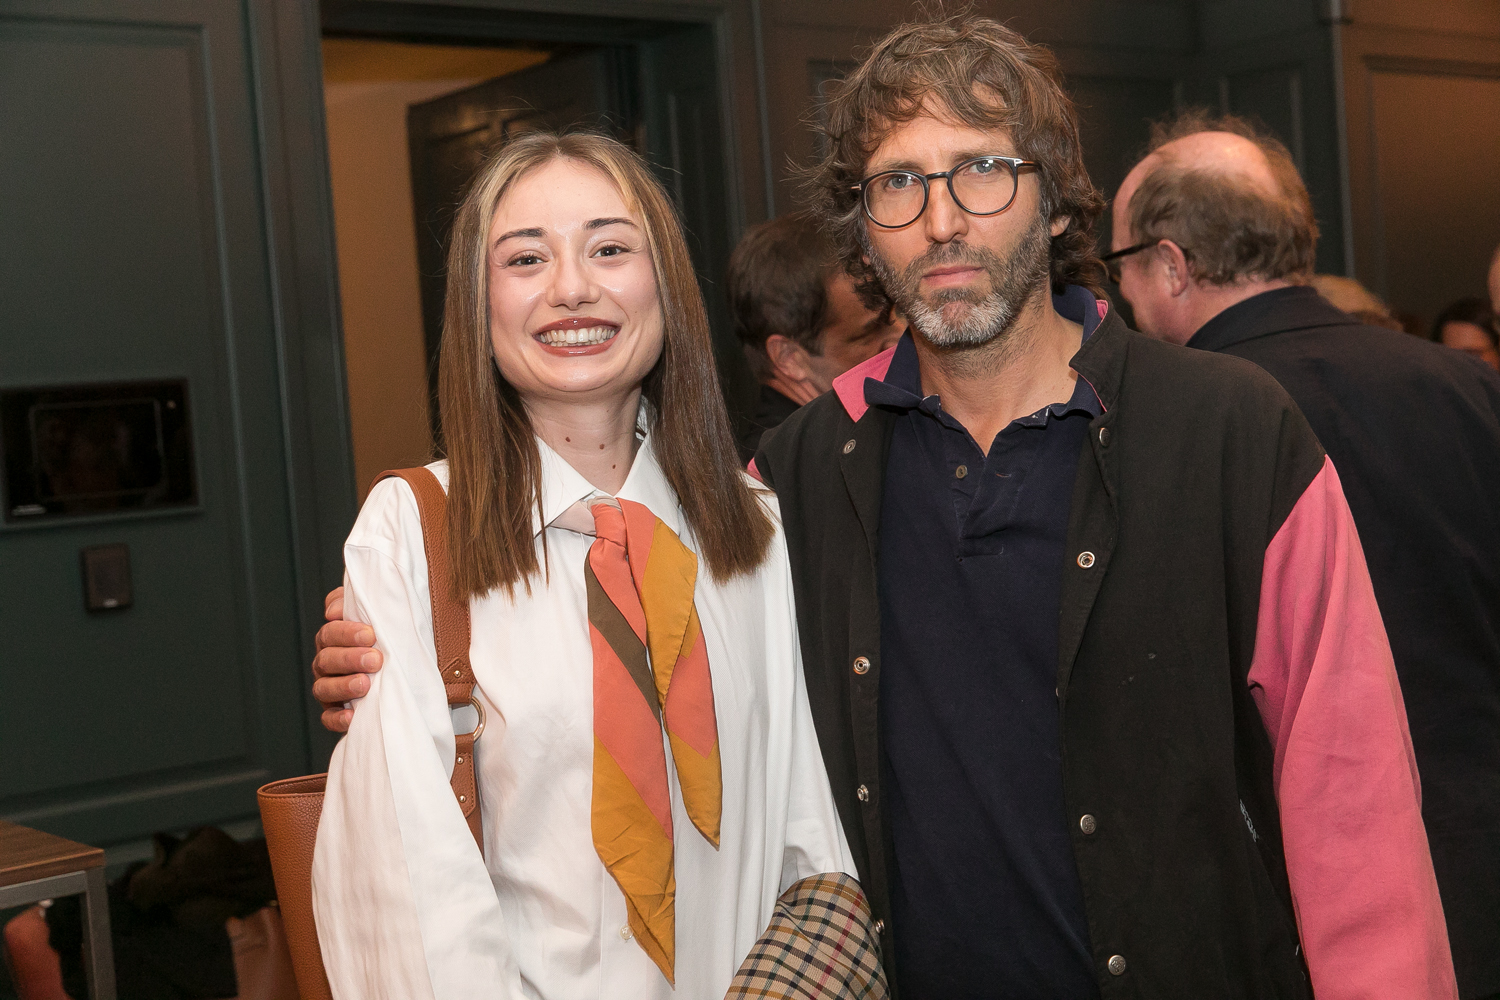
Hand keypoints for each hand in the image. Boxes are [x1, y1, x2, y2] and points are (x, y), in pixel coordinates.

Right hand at [313, 586, 381, 732]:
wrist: (410, 674)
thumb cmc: (393, 641)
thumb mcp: (382, 617)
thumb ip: (360, 604)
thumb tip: (334, 609)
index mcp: (335, 639)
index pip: (330, 632)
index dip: (346, 633)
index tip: (370, 634)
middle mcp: (328, 663)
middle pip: (326, 659)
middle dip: (349, 658)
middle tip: (375, 659)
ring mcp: (330, 688)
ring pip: (323, 687)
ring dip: (343, 686)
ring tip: (364, 685)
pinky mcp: (337, 712)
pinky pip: (328, 718)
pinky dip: (337, 718)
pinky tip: (351, 716)